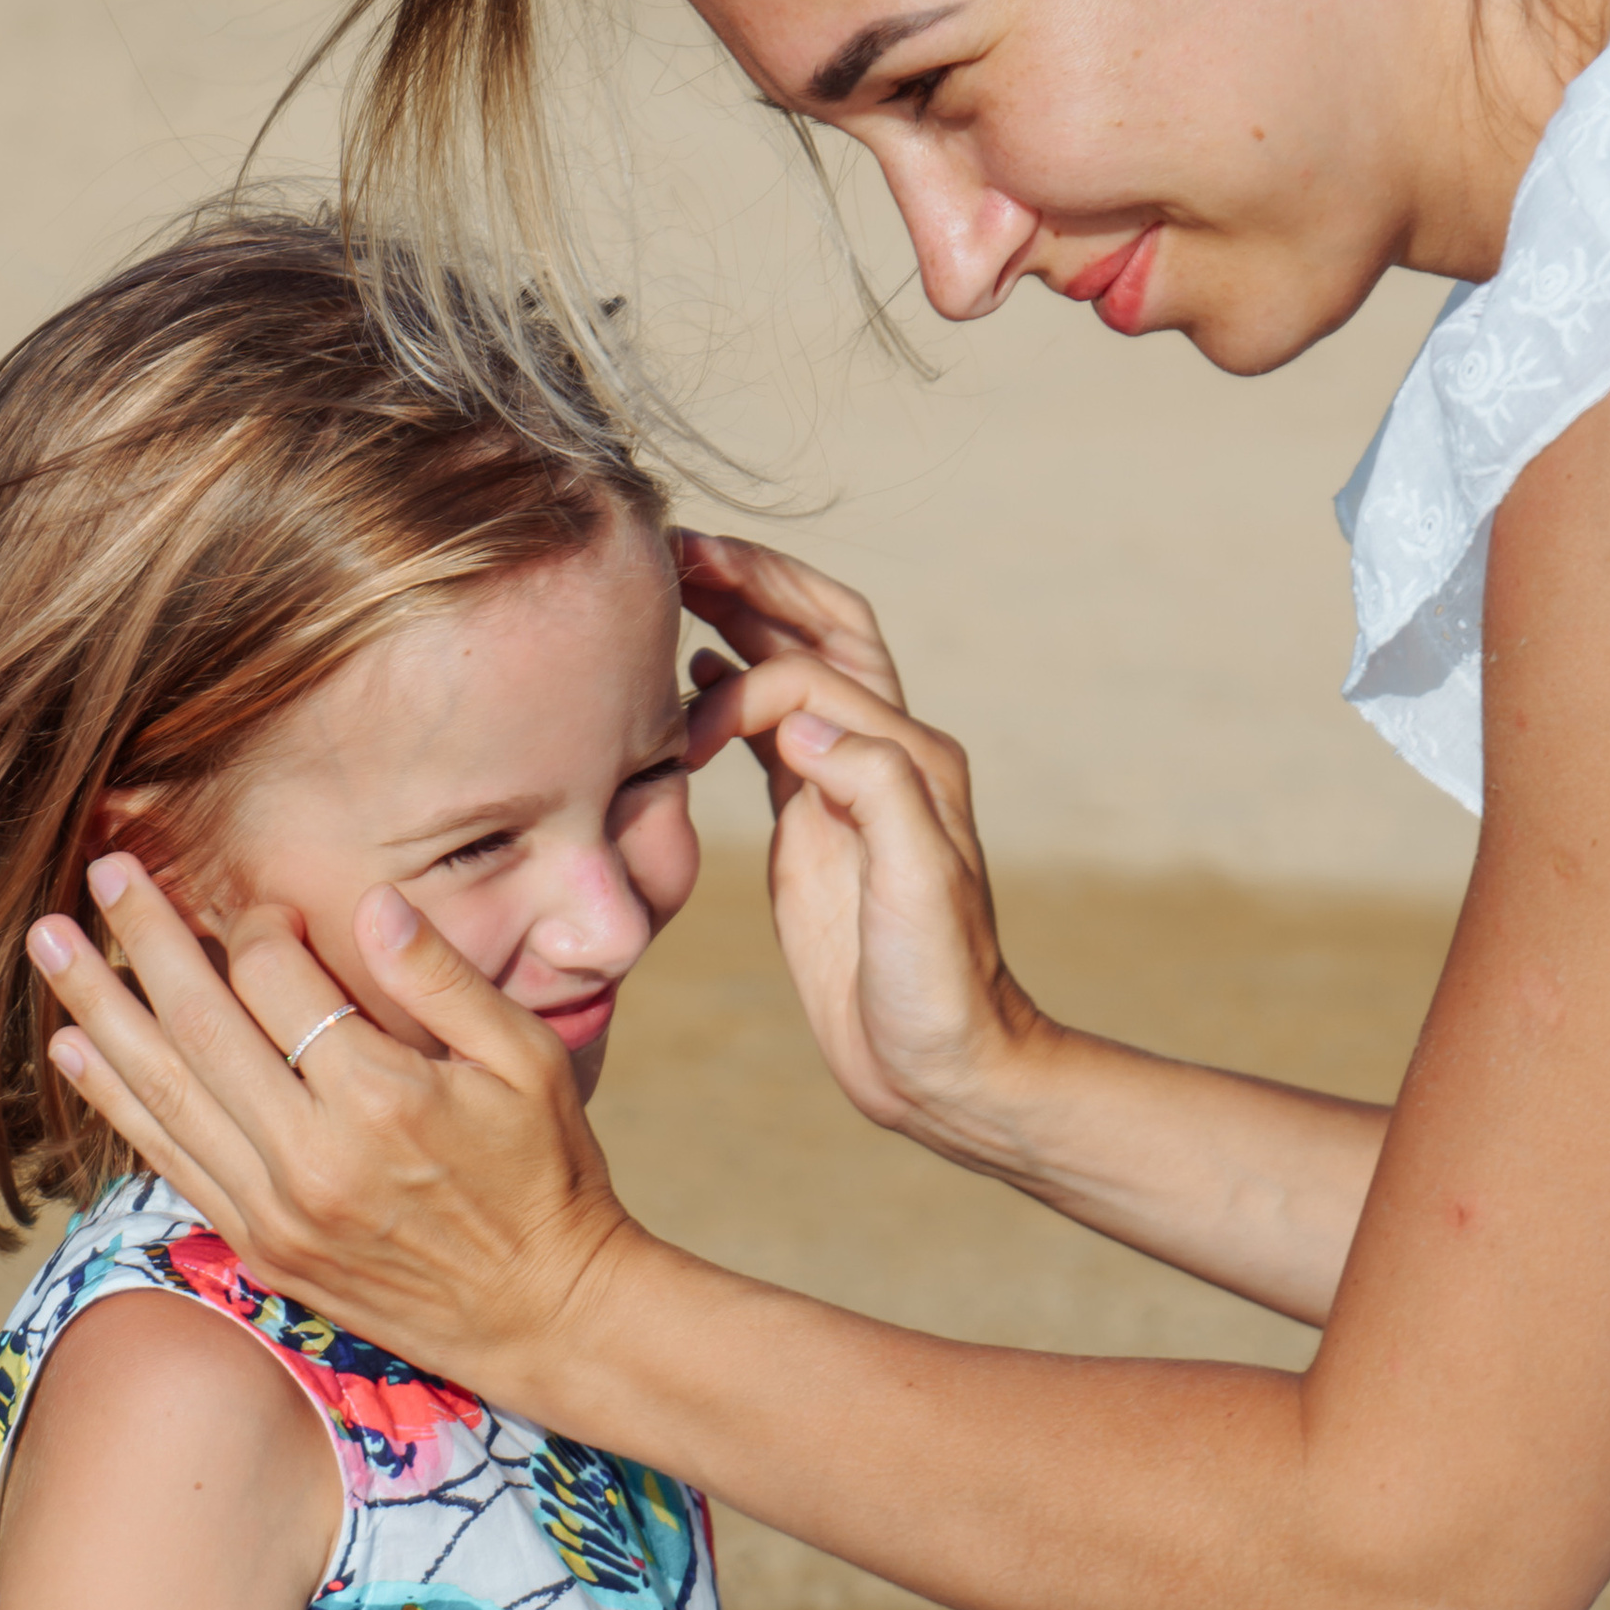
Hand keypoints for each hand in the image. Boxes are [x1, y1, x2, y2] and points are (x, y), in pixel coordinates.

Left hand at [27, 857, 641, 1400]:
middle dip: (143, 941)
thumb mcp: (531, 1061)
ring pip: (166, 1092)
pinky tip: (74, 1051)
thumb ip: (444, 980)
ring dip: (100, 1010)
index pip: (280, 983)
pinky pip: (171, 1160)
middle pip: (201, 1026)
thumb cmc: (548, 1176)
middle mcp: (313, 1157)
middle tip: (101, 873)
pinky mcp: (262, 1247)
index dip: (259, 928)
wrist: (546, 1314)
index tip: (261, 906)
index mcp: (381, 1099)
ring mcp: (277, 1210)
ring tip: (46, 945)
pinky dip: (117, 1101)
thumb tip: (372, 903)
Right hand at [680, 531, 1040, 1165]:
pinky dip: (728, 687)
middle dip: (754, 581)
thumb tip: (799, 722)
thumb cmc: (939, 985)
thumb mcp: (919, 887)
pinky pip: (767, 728)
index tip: (686, 736)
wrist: (940, 1062)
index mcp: (908, 758)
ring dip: (738, 617)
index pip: (812, 674)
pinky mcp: (813, 819)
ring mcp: (844, 783)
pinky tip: (684, 677)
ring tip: (669, 584)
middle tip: (676, 547)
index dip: (744, 686)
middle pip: (818, 628)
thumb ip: (876, 790)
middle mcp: (881, 755)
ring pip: (793, 665)